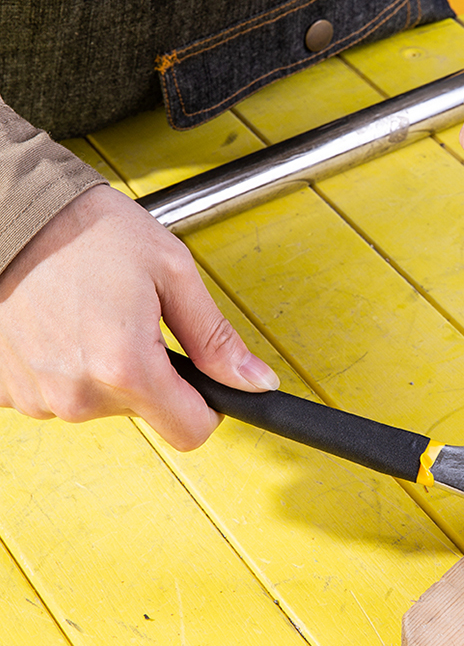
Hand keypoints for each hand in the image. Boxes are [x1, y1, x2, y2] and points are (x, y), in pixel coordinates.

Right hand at [0, 184, 278, 449]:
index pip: (191, 431)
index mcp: (126, 367)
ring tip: (95, 317)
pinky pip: (61, 395)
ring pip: (103, 404)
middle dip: (154, 375)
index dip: (208, 407)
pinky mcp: (8, 391)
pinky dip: (71, 368)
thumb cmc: (87, 232)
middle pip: (148, 413)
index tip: (202, 381)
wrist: (12, 214)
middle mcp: (78, 393)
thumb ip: (216, 339)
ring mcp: (38, 396)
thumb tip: (256, 382)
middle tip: (136, 321)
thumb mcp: (172, 273)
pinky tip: (64, 328)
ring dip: (109, 370)